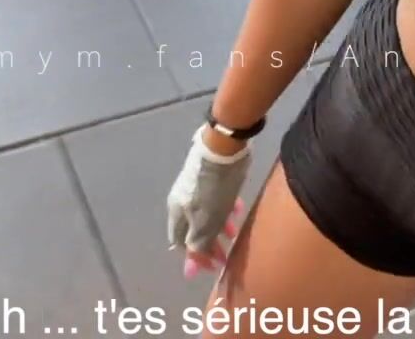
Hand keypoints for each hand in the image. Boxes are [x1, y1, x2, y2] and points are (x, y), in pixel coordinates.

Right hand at [166, 126, 252, 277]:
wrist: (222, 148)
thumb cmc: (212, 190)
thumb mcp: (205, 222)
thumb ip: (198, 244)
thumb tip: (191, 267)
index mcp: (176, 212)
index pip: (180, 243)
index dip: (195, 257)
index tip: (212, 266)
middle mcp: (182, 200)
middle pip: (193, 229)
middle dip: (209, 245)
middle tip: (226, 256)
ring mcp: (196, 187)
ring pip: (206, 214)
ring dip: (220, 228)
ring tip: (234, 234)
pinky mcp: (210, 176)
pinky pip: (216, 199)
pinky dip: (225, 209)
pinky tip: (237, 209)